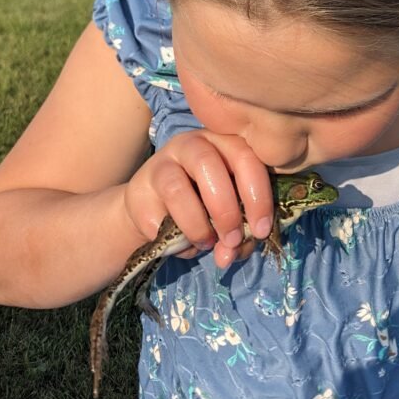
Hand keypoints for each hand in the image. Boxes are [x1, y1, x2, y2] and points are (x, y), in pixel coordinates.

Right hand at [123, 131, 273, 267]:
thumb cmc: (205, 208)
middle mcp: (192, 144)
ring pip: (177, 189)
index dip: (258, 196)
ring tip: (205, 243)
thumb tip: (228, 255)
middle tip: (232, 239)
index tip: (261, 231)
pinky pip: (155, 216)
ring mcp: (161, 162)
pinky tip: (180, 242)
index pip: (246, 158)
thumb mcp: (230, 218)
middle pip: (210, 165)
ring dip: (196, 224)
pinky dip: (171, 238)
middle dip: (226, 209)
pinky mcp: (138, 188)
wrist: (157, 213)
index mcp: (224, 144)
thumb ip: (239, 234)